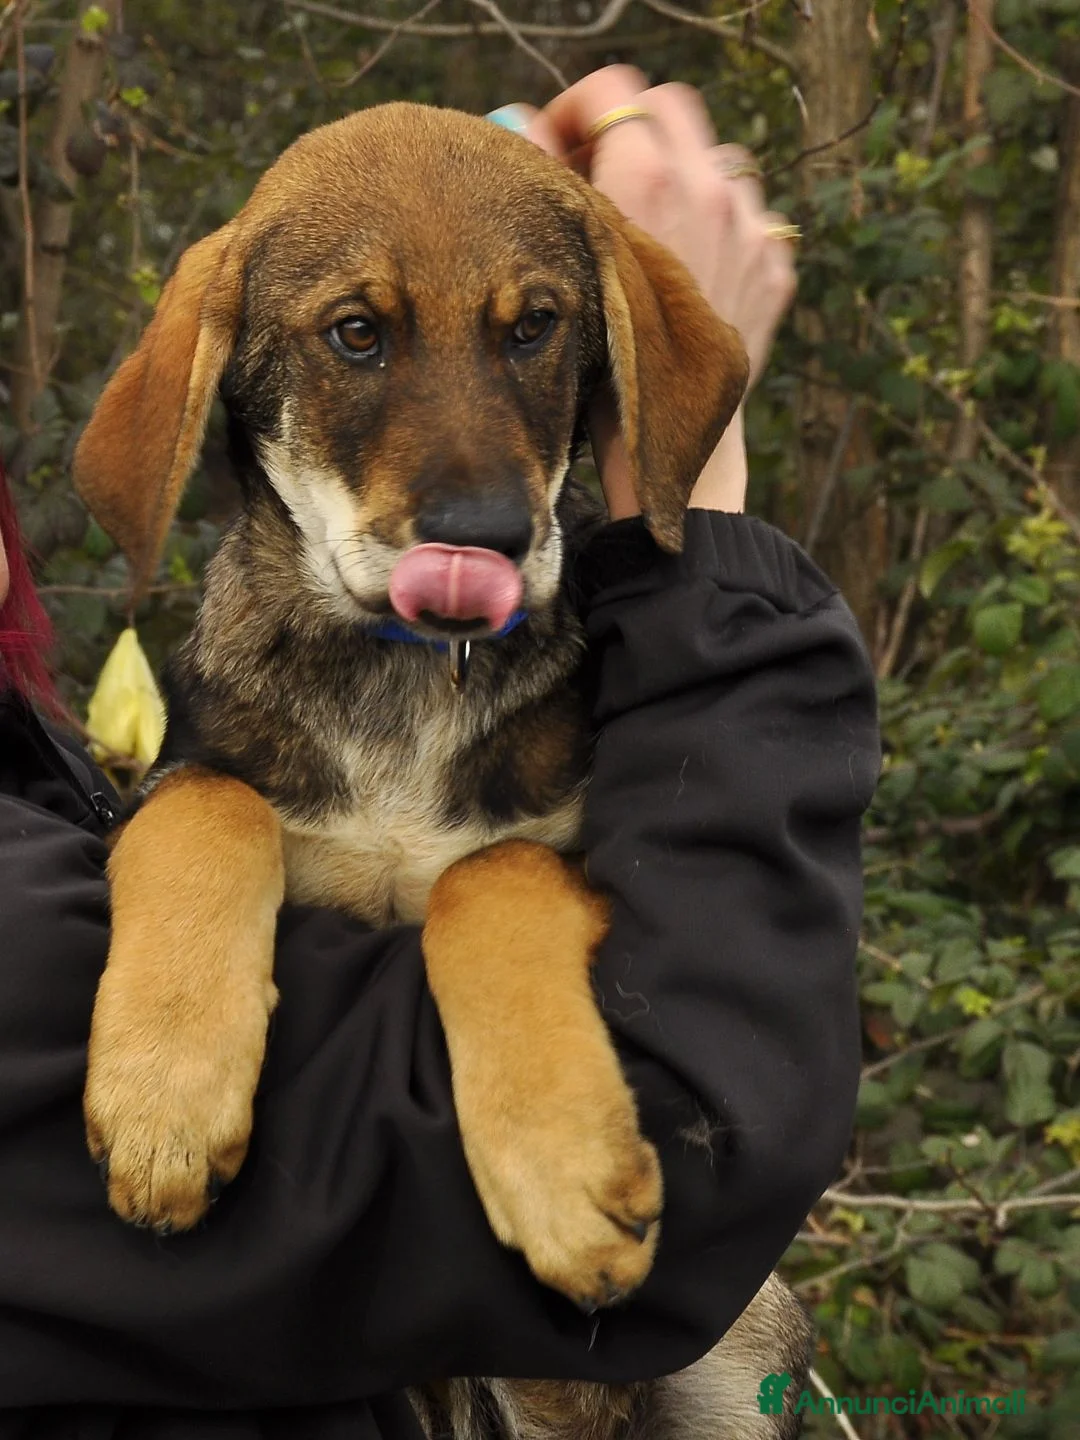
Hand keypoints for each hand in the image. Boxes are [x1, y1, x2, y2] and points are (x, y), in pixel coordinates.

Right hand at [493, 67, 796, 514]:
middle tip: (600, 179)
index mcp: (654, 181)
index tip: (561, 144)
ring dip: (681, 180)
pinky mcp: (776, 264)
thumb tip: (520, 125)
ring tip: (649, 232)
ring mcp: (753, 227)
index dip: (579, 109)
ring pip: (715, 161)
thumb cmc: (607, 373)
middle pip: (670, 110)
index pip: (617, 92)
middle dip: (631, 136)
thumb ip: (547, 189)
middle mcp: (712, 189)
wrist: (680, 444)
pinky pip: (748, 214)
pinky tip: (687, 270)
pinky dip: (718, 226)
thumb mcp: (561, 274)